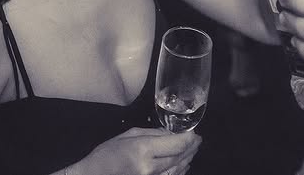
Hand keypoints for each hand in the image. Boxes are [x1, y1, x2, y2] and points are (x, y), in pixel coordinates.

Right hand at [77, 127, 200, 174]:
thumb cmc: (106, 155)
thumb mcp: (127, 136)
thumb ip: (152, 133)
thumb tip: (171, 132)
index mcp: (144, 149)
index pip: (178, 144)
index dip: (190, 138)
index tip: (194, 132)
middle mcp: (150, 167)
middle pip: (181, 157)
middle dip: (192, 148)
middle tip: (197, 140)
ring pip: (179, 170)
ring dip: (188, 159)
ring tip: (192, 150)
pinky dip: (179, 171)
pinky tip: (182, 165)